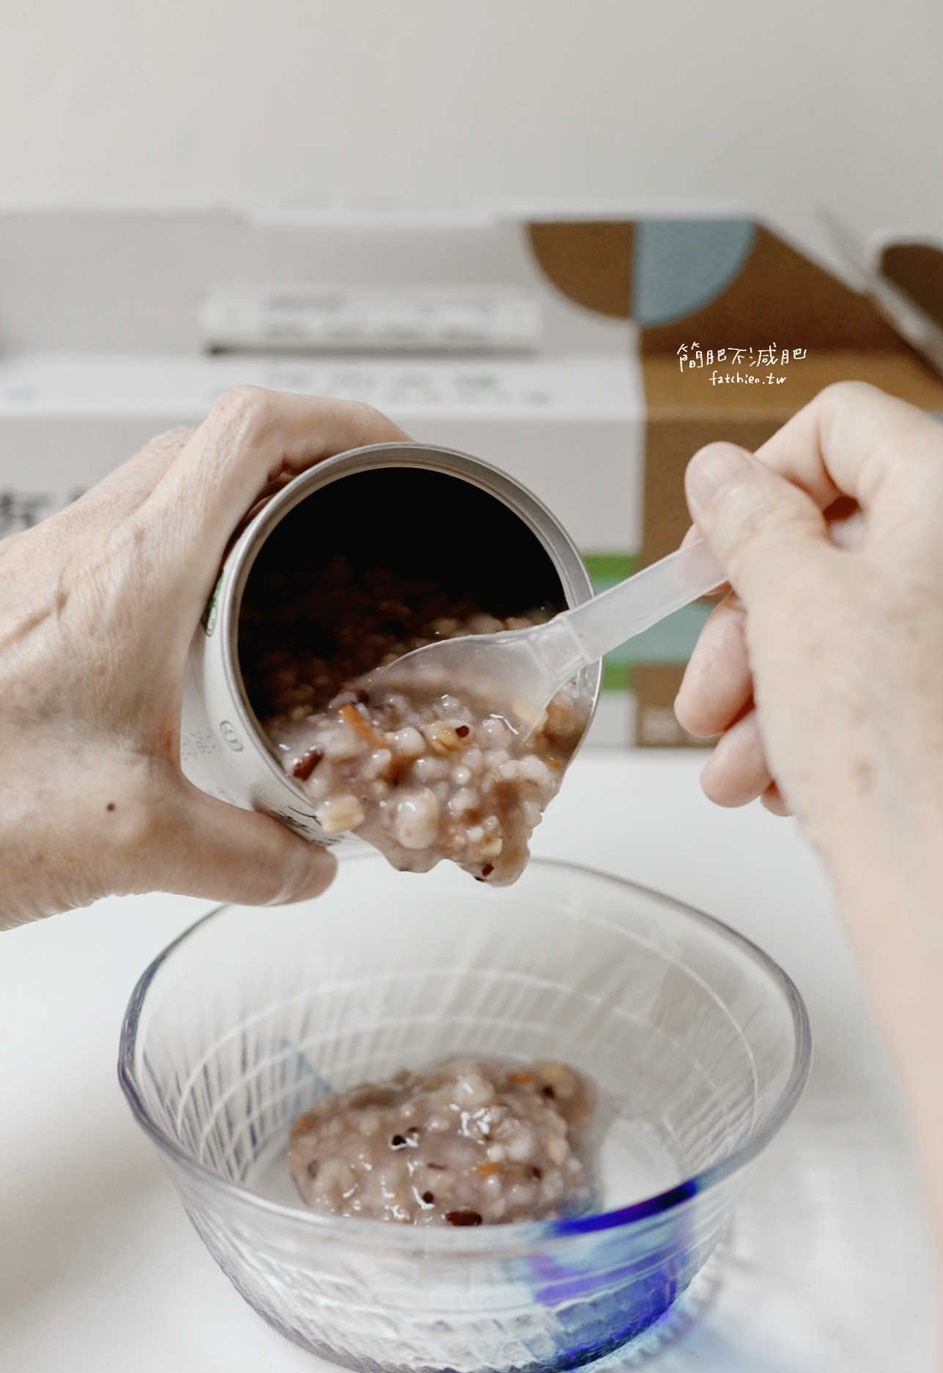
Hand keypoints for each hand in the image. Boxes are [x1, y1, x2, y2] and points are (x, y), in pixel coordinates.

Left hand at [0, 386, 406, 929]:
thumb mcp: (125, 841)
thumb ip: (243, 858)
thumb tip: (303, 867)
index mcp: (134, 572)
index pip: (253, 431)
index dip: (338, 420)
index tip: (390, 450)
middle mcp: (89, 545)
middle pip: (218, 442)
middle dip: (306, 456)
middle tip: (355, 503)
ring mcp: (52, 561)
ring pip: (169, 480)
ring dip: (244, 495)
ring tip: (294, 557)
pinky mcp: (29, 594)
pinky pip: (129, 530)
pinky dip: (192, 544)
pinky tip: (199, 627)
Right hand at [675, 382, 942, 911]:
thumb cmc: (901, 755)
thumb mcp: (789, 606)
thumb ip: (748, 520)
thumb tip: (722, 473)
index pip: (839, 428)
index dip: (758, 481)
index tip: (713, 547)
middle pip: (834, 540)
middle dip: (747, 622)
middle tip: (707, 679)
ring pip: (845, 622)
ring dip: (765, 687)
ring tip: (731, 760)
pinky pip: (876, 678)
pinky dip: (813, 720)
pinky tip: (775, 779)